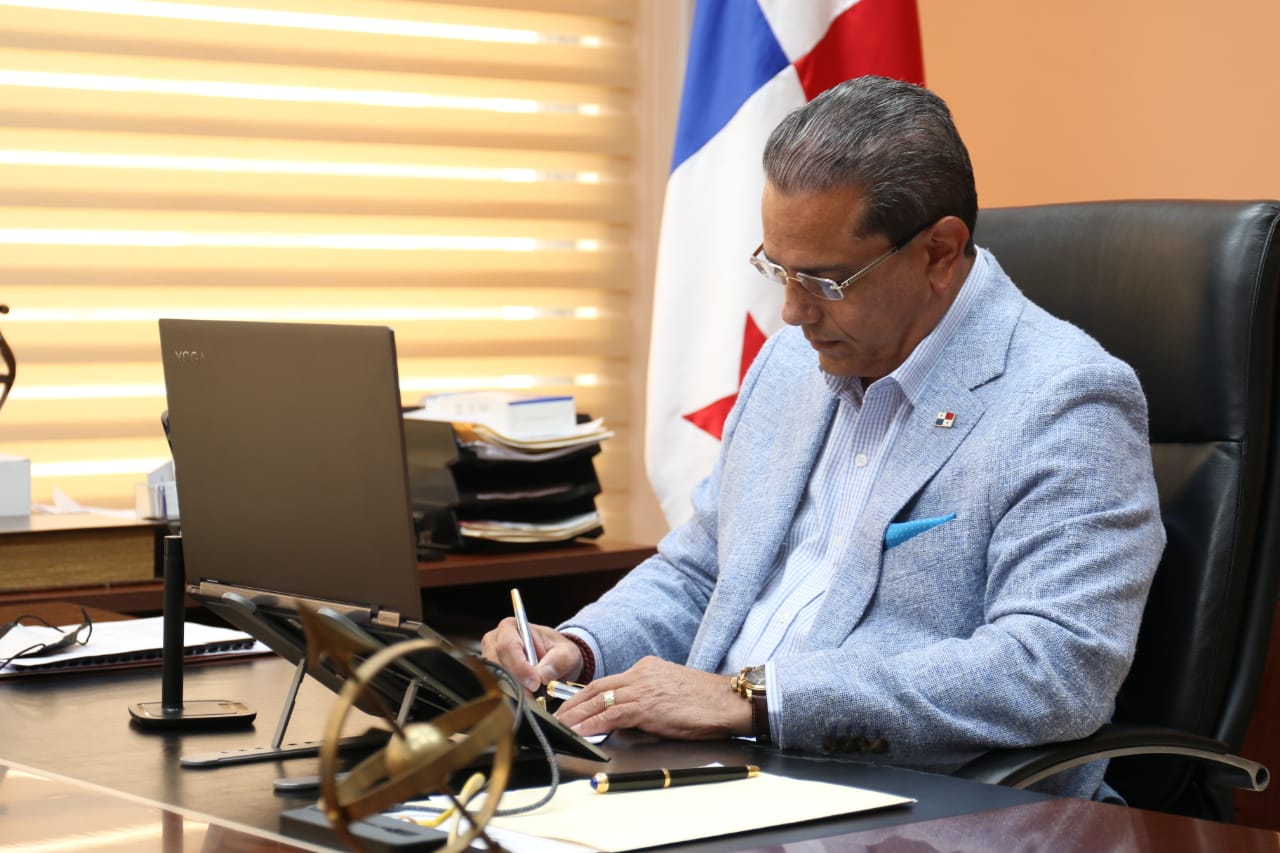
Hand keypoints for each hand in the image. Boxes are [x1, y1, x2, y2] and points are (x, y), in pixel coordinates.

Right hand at [480, 618, 582, 691]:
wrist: (555, 661)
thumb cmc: (558, 652)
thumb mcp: (568, 653)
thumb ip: (559, 661)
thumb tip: (542, 675)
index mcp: (511, 627)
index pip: (508, 646)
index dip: (520, 667)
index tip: (535, 683)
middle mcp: (495, 642)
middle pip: (496, 665)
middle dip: (516, 683)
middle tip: (535, 697)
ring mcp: (490, 660)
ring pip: (494, 679)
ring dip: (513, 691)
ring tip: (533, 698)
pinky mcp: (490, 676)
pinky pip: (495, 689)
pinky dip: (510, 697)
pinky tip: (524, 700)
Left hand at [554, 656, 752, 740]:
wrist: (730, 702)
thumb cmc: (706, 702)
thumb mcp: (670, 693)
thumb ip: (647, 699)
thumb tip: (628, 718)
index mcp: (647, 668)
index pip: (607, 681)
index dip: (584, 695)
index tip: (570, 706)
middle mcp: (642, 673)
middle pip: (597, 687)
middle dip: (572, 703)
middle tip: (555, 716)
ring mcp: (644, 687)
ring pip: (600, 700)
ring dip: (577, 715)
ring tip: (560, 726)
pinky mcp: (649, 705)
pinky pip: (613, 713)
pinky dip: (593, 723)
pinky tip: (581, 731)